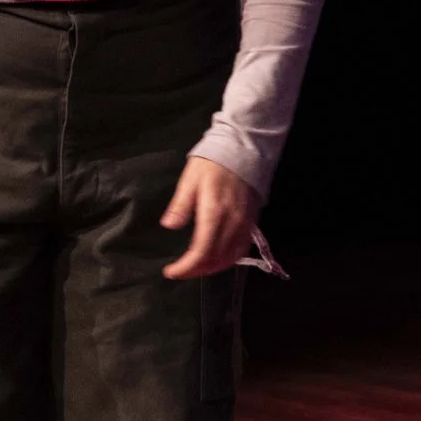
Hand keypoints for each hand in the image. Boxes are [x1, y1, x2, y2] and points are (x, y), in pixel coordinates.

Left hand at [160, 157, 259, 278]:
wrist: (244, 148)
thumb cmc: (211, 163)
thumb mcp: (190, 180)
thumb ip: (181, 205)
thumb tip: (169, 225)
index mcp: (214, 213)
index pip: (201, 251)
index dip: (186, 267)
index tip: (170, 271)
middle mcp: (232, 223)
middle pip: (216, 259)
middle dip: (196, 270)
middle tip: (180, 271)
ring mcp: (244, 224)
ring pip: (231, 257)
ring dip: (212, 268)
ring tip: (195, 268)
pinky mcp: (251, 222)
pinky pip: (241, 249)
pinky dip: (228, 260)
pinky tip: (216, 259)